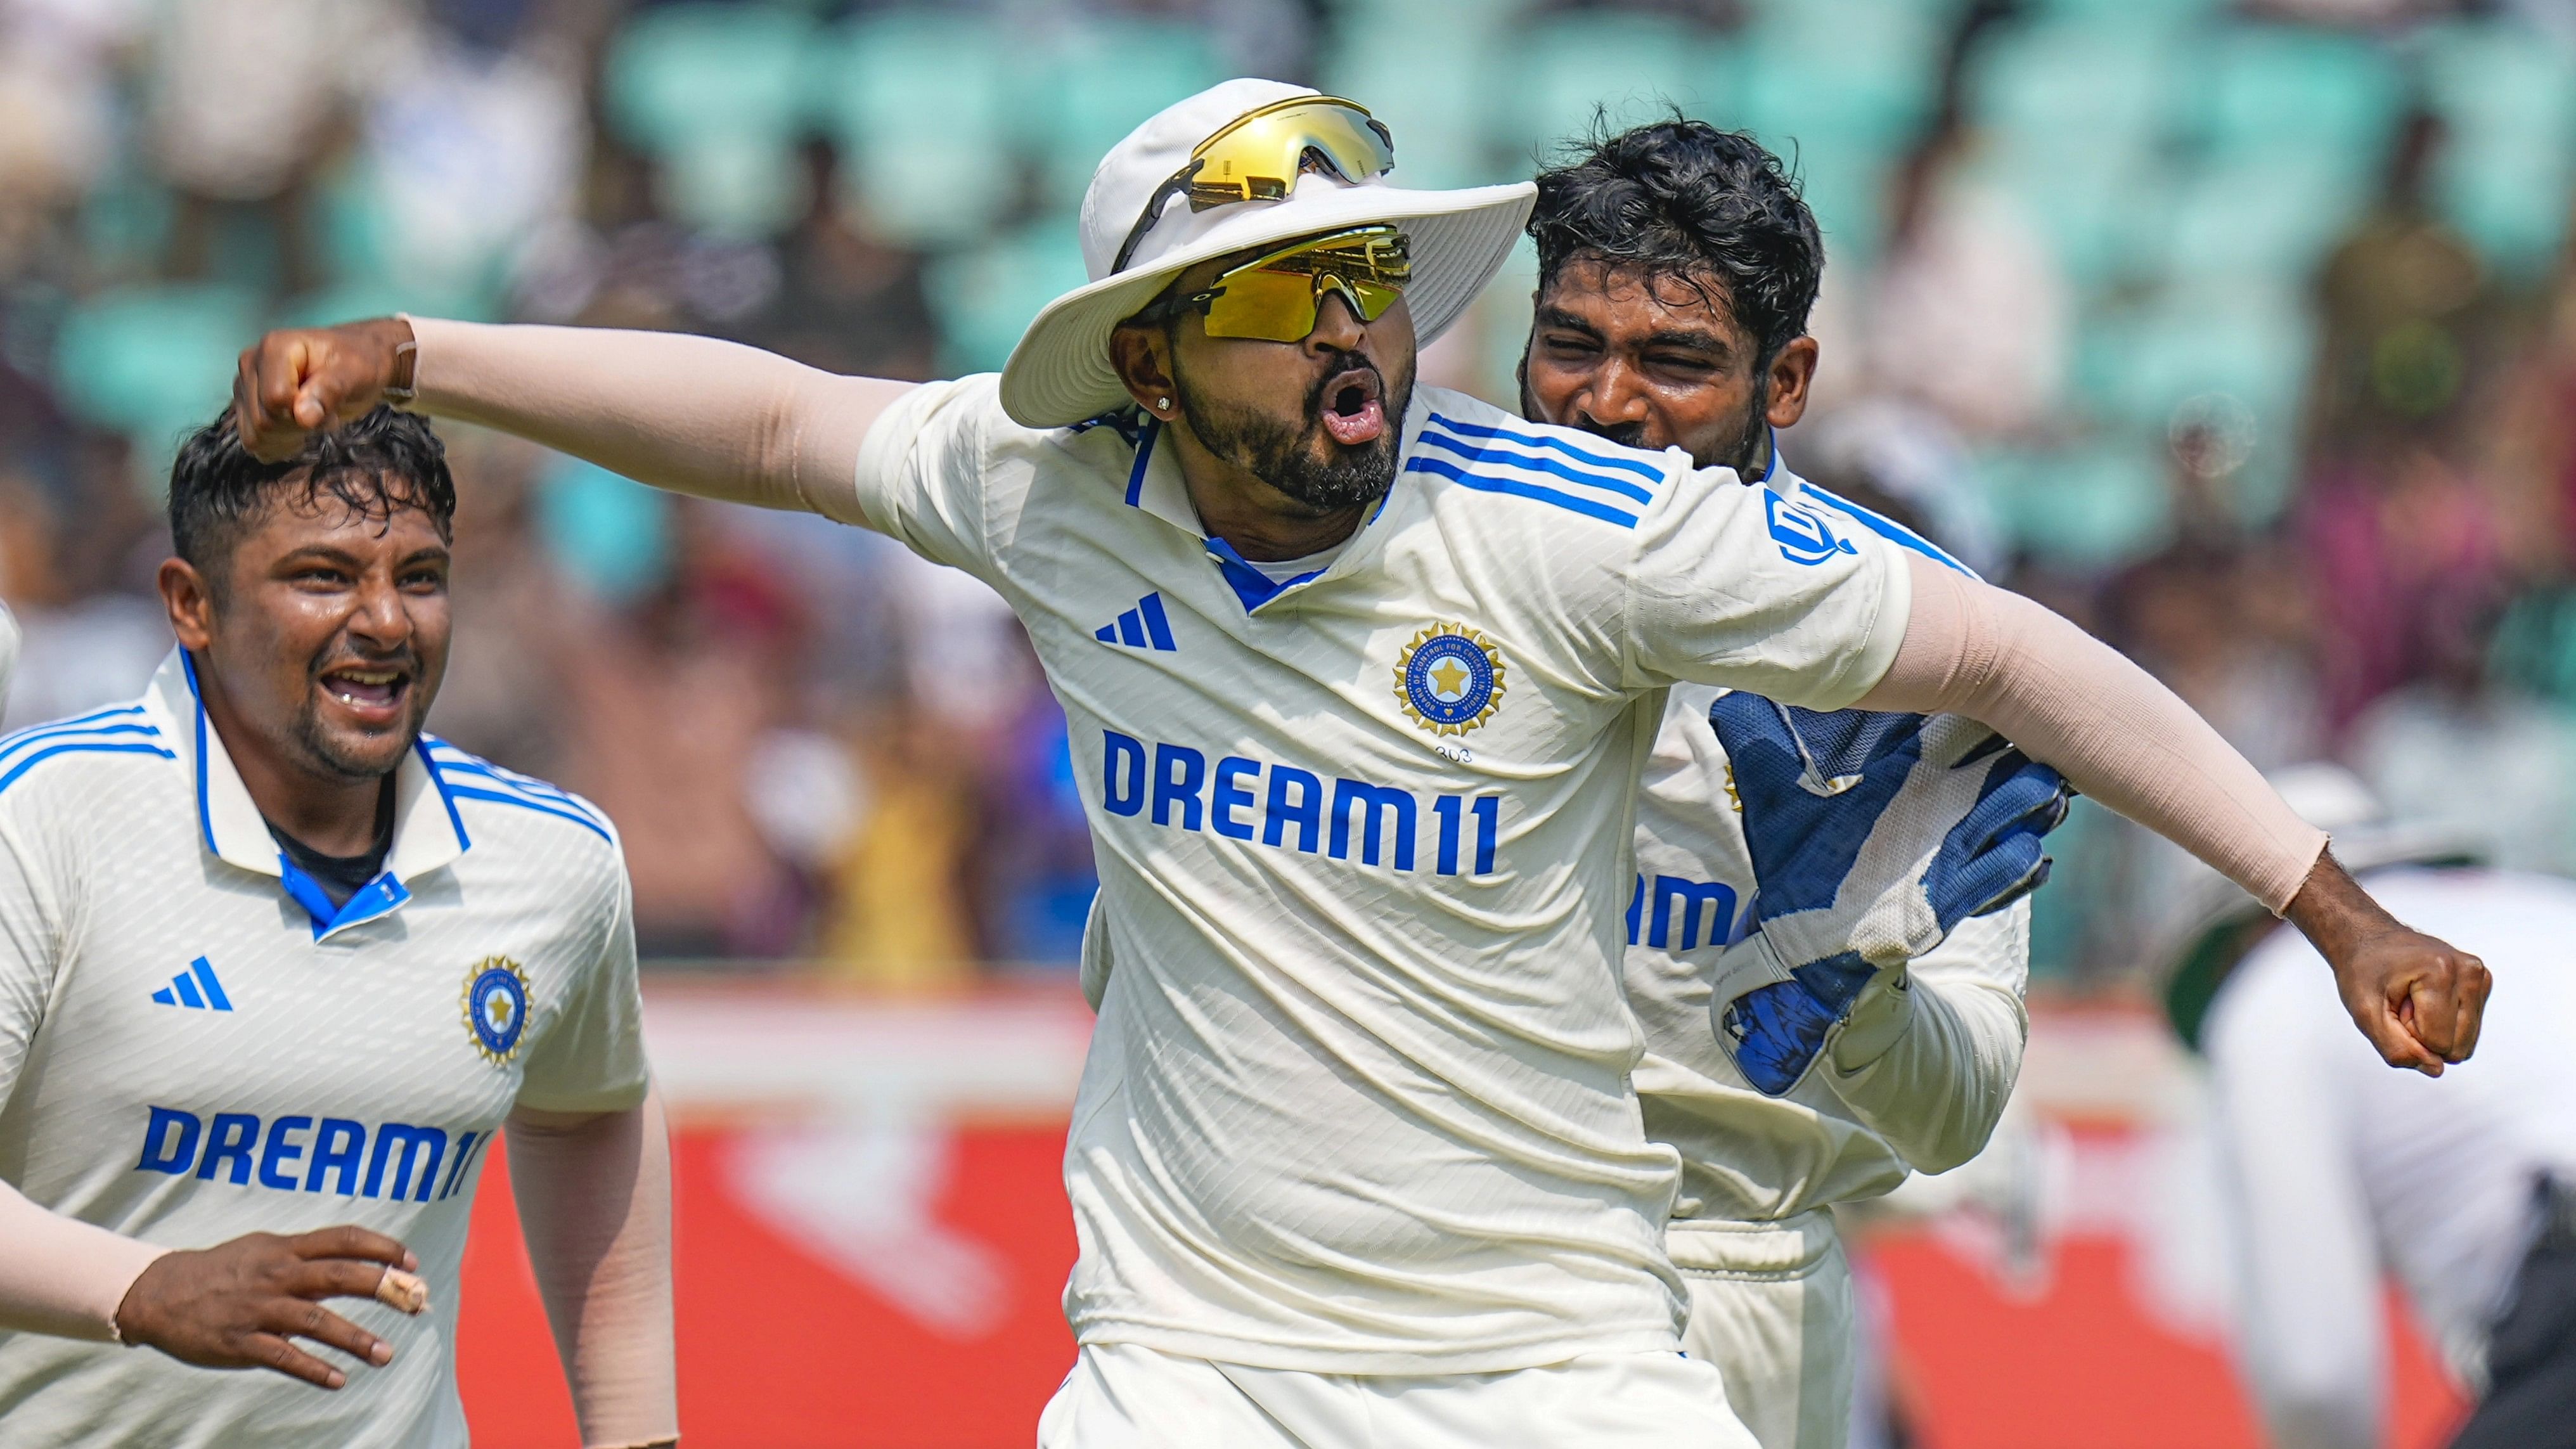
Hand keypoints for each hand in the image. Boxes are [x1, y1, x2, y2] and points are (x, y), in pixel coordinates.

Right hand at [112, 1226, 422, 1389]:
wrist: (160, 1292)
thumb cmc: (225, 1270)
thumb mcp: (265, 1251)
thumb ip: (309, 1259)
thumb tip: (360, 1265)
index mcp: (285, 1250)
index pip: (343, 1239)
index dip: (381, 1248)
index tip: (412, 1262)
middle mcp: (276, 1275)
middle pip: (338, 1275)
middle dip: (381, 1286)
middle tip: (416, 1302)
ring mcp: (258, 1309)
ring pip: (315, 1321)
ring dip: (355, 1338)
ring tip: (386, 1355)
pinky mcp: (240, 1342)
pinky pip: (282, 1357)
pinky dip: (312, 1369)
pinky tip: (338, 1380)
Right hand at [231, 317, 415, 462]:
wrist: (352, 366)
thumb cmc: (356, 365)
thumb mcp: (355, 373)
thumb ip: (330, 391)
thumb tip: (303, 417)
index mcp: (274, 347)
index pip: (274, 398)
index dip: (305, 412)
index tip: (329, 403)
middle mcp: (251, 363)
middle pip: (263, 420)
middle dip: (300, 427)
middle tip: (325, 412)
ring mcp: (244, 386)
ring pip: (254, 435)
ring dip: (290, 438)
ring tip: (312, 417)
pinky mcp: (245, 406)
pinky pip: (252, 441)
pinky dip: (279, 445)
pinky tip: (298, 431)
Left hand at [1706, 698, 2071, 1094]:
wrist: (1795, 943)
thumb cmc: (1793, 869)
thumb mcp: (1774, 803)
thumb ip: (1759, 748)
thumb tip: (1725, 695)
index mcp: (1901, 784)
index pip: (1946, 736)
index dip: (1972, 711)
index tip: (1994, 674)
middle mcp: (1932, 814)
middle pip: (1991, 774)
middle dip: (2016, 756)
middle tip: (2035, 733)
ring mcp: (1946, 858)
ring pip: (2004, 825)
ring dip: (2026, 809)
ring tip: (2047, 790)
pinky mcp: (1944, 903)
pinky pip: (1992, 885)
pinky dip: (2013, 870)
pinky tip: (2031, 853)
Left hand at [2284, 853, 2489, 1074]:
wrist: (2369, 939)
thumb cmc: (2364, 972)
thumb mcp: (2364, 1013)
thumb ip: (2396, 1048)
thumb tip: (2437, 1070)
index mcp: (2442, 971)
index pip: (2438, 1043)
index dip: (2408, 1034)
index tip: (2393, 1005)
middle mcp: (2471, 971)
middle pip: (2457, 1046)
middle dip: (2423, 1035)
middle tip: (2401, 1004)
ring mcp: (2481, 976)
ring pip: (2465, 1043)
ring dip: (2433, 1031)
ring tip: (2411, 1001)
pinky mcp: (2482, 984)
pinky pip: (2467, 1032)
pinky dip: (2443, 1024)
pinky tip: (2424, 999)